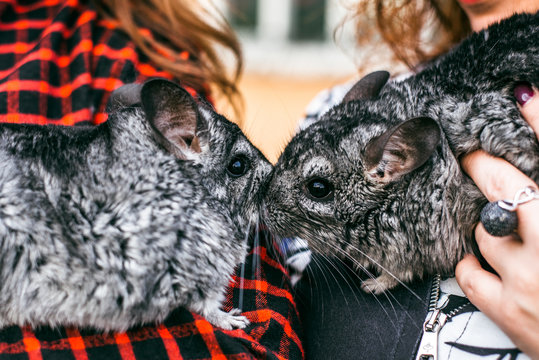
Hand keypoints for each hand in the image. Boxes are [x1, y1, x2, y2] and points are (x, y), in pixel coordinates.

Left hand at [456, 83, 538, 358]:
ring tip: (510, 233)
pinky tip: (490, 262)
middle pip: (506, 185)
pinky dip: (474, 262)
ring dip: (493, 226)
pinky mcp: (508, 310)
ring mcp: (529, 279)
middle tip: (474, 156)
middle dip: (486, 165)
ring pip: (486, 230)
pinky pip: (467, 270)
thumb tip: (530, 146)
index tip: (520, 97)